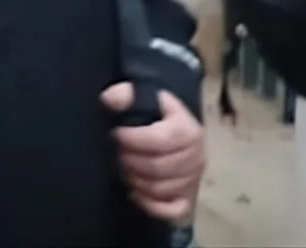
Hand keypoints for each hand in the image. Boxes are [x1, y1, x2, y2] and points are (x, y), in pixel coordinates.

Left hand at [104, 84, 202, 222]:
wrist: (173, 127)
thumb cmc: (155, 114)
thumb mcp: (144, 95)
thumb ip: (126, 94)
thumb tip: (108, 100)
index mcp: (188, 130)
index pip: (161, 140)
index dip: (133, 139)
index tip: (115, 134)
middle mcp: (197, 157)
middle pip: (159, 167)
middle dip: (131, 161)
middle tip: (116, 154)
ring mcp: (194, 180)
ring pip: (162, 189)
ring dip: (136, 181)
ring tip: (123, 169)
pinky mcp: (189, 198)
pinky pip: (173, 210)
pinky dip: (151, 205)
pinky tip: (135, 193)